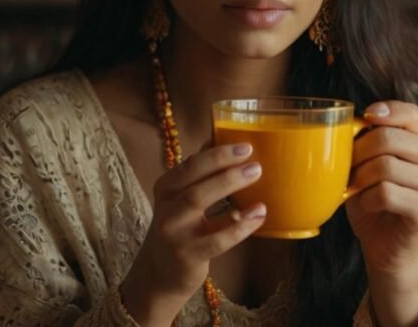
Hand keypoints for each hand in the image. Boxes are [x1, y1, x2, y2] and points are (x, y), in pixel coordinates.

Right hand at [120, 143, 265, 326]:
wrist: (158, 274)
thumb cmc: (178, 230)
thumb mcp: (180, 200)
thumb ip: (197, 174)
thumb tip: (217, 141)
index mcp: (166, 188)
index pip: (190, 165)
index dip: (217, 154)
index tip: (244, 146)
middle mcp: (166, 207)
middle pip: (194, 180)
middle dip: (224, 166)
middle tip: (254, 160)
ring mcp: (174, 232)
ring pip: (199, 201)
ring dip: (230, 186)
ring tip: (257, 177)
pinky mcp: (188, 255)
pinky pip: (217, 238)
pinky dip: (240, 226)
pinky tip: (258, 214)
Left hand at [347, 100, 417, 276]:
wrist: (383, 245)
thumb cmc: (372, 199)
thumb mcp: (366, 165)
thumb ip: (366, 142)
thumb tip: (354, 123)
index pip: (411, 113)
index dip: (388, 110)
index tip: (367, 116)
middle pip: (389, 138)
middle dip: (358, 151)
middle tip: (348, 166)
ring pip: (386, 166)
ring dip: (360, 178)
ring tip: (356, 187)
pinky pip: (387, 193)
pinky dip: (368, 198)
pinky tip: (368, 204)